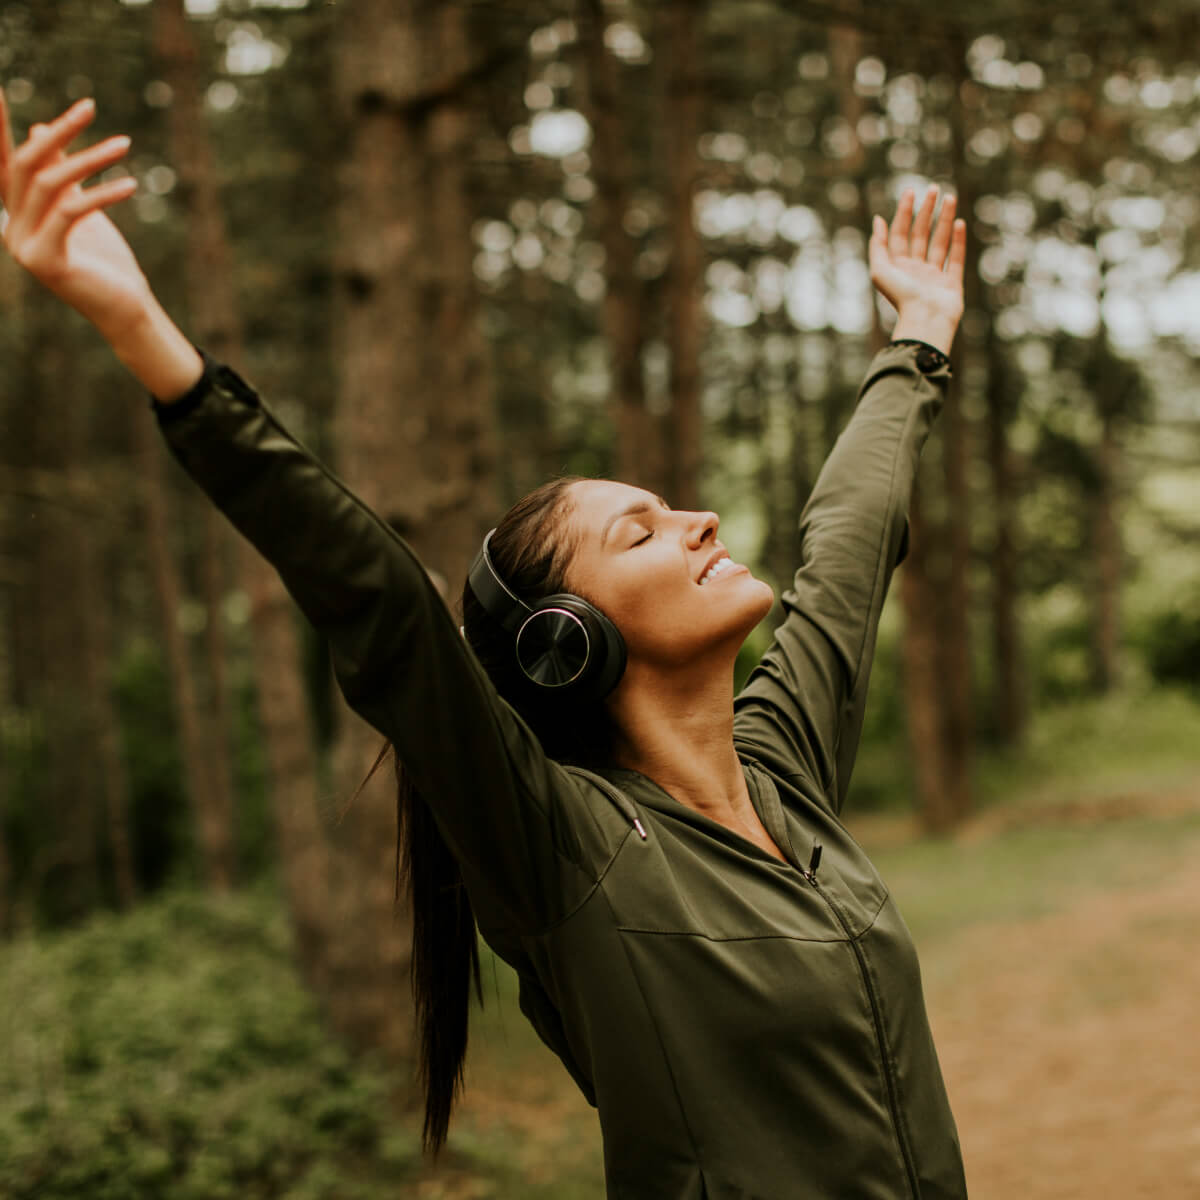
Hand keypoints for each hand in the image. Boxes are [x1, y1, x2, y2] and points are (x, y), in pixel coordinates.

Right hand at [1, 92, 151, 338]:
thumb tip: (39, 131)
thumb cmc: (105, 261)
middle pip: (27, 166)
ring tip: (124, 143)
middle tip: (90, 107)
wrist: (125, 309)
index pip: (3, 163)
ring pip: (50, 184)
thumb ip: (60, 175)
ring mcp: (24, 247)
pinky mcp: (46, 260)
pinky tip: (131, 184)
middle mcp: (11, 230)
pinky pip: (71, 212)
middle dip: (59, 132)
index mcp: (16, 216)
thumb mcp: (80, 209)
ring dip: (91, 159)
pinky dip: (102, 193)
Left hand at [868, 188, 965, 356]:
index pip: (900, 233)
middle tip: (934, 188)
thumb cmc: (901, 297)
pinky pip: (956, 258)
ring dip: (944, 220)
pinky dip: (957, 241)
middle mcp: (915, 270)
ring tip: (950, 198)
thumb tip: (878, 219)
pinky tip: (959, 223)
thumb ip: (878, 245)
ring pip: (939, 242)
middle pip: (921, 234)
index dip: (904, 212)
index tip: (911, 191)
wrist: (926, 320)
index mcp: (897, 267)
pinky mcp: (951, 283)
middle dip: (927, 211)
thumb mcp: (879, 270)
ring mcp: (934, 276)